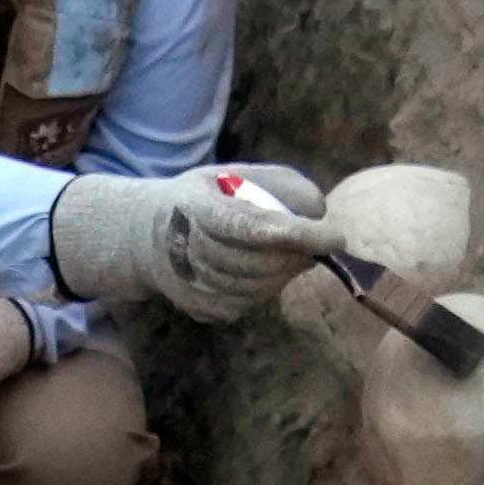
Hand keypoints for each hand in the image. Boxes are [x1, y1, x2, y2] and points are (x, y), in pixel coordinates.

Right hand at [45, 163, 316, 321]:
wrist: (147, 238)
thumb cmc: (206, 199)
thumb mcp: (234, 175)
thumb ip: (277, 184)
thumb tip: (318, 210)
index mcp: (196, 208)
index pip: (252, 227)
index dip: (297, 235)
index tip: (335, 236)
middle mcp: (188, 250)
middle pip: (261, 263)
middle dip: (300, 254)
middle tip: (323, 241)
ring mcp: (193, 285)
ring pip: (260, 287)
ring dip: (287, 271)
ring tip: (294, 251)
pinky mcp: (204, 309)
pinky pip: (251, 303)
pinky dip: (271, 286)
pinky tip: (268, 267)